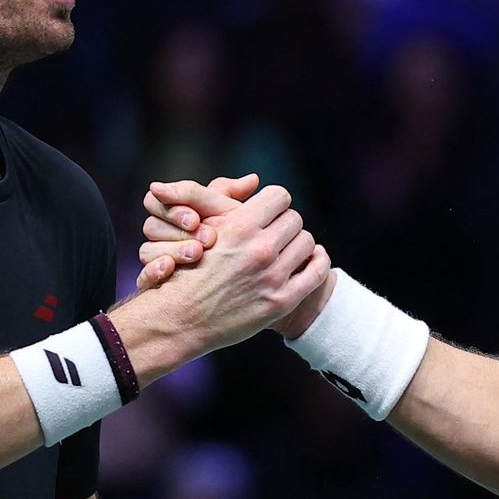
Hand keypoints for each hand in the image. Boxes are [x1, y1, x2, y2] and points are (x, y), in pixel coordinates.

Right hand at [136, 173, 258, 287]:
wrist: (228, 287)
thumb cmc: (230, 244)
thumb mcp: (231, 217)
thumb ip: (231, 197)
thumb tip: (253, 179)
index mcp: (172, 213)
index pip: (156, 200)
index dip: (173, 207)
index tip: (196, 218)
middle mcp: (161, 235)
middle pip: (150, 225)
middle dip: (178, 230)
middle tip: (206, 238)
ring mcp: (156, 260)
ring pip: (146, 251)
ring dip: (172, 250)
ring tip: (197, 254)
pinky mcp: (154, 285)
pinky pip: (143, 279)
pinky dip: (153, 272)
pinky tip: (170, 270)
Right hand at [137, 175, 335, 337]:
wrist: (179, 319)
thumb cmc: (184, 270)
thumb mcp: (199, 227)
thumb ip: (224, 199)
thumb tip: (253, 179)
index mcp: (239, 227)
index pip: (279, 196)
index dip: (274, 203)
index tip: (269, 213)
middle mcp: (258, 250)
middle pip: (295, 219)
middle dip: (285, 224)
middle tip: (276, 234)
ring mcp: (272, 277)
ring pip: (307, 242)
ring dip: (298, 243)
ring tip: (287, 249)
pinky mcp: (281, 302)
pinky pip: (317, 272)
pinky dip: (318, 261)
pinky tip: (312, 259)